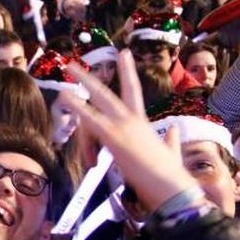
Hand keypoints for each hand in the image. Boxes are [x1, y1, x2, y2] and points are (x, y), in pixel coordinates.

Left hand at [67, 51, 199, 211]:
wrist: (171, 185)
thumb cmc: (170, 174)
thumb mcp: (170, 152)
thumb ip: (171, 140)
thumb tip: (175, 130)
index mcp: (142, 122)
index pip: (133, 91)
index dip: (127, 71)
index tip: (123, 54)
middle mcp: (132, 119)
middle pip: (106, 93)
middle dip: (88, 78)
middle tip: (72, 65)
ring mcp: (123, 127)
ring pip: (98, 101)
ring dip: (79, 88)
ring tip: (64, 78)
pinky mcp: (115, 138)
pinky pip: (92, 120)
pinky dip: (78, 107)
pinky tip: (66, 98)